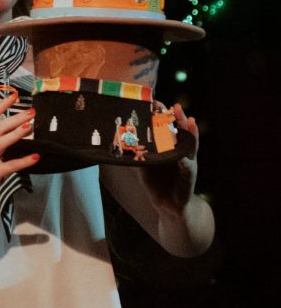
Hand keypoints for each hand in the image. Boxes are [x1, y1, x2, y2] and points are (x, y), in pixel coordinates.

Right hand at [0, 97, 38, 217]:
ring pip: (0, 142)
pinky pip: (9, 166)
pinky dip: (23, 161)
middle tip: (31, 111)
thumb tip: (14, 127)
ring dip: (15, 133)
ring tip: (30, 126)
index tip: (14, 95)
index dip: (1, 105)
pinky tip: (36, 157)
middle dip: (14, 118)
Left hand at [138, 102, 199, 217]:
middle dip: (178, 118)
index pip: (167, 126)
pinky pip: (189, 166)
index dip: (162, 114)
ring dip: (189, 132)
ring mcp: (187, 161)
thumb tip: (118, 142)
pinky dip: (186, 160)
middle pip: (181, 130)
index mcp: (168, 146)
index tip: (155, 102)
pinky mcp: (189, 175)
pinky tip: (184, 154)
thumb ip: (135, 153)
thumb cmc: (156, 182)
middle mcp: (180, 150)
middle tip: (175, 107)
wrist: (168, 205)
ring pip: (190, 144)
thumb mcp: (143, 165)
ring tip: (188, 121)